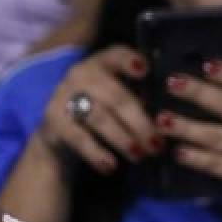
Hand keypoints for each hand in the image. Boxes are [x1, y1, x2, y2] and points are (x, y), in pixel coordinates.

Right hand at [37, 45, 159, 174]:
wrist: (61, 133)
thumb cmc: (104, 111)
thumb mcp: (122, 99)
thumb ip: (142, 99)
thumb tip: (168, 118)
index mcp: (102, 64)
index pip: (115, 55)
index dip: (129, 61)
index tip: (144, 72)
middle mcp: (81, 74)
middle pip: (116, 97)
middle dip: (140, 123)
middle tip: (157, 145)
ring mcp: (64, 95)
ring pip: (99, 118)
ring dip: (123, 139)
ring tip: (139, 156)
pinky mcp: (53, 119)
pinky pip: (78, 137)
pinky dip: (97, 153)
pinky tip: (111, 165)